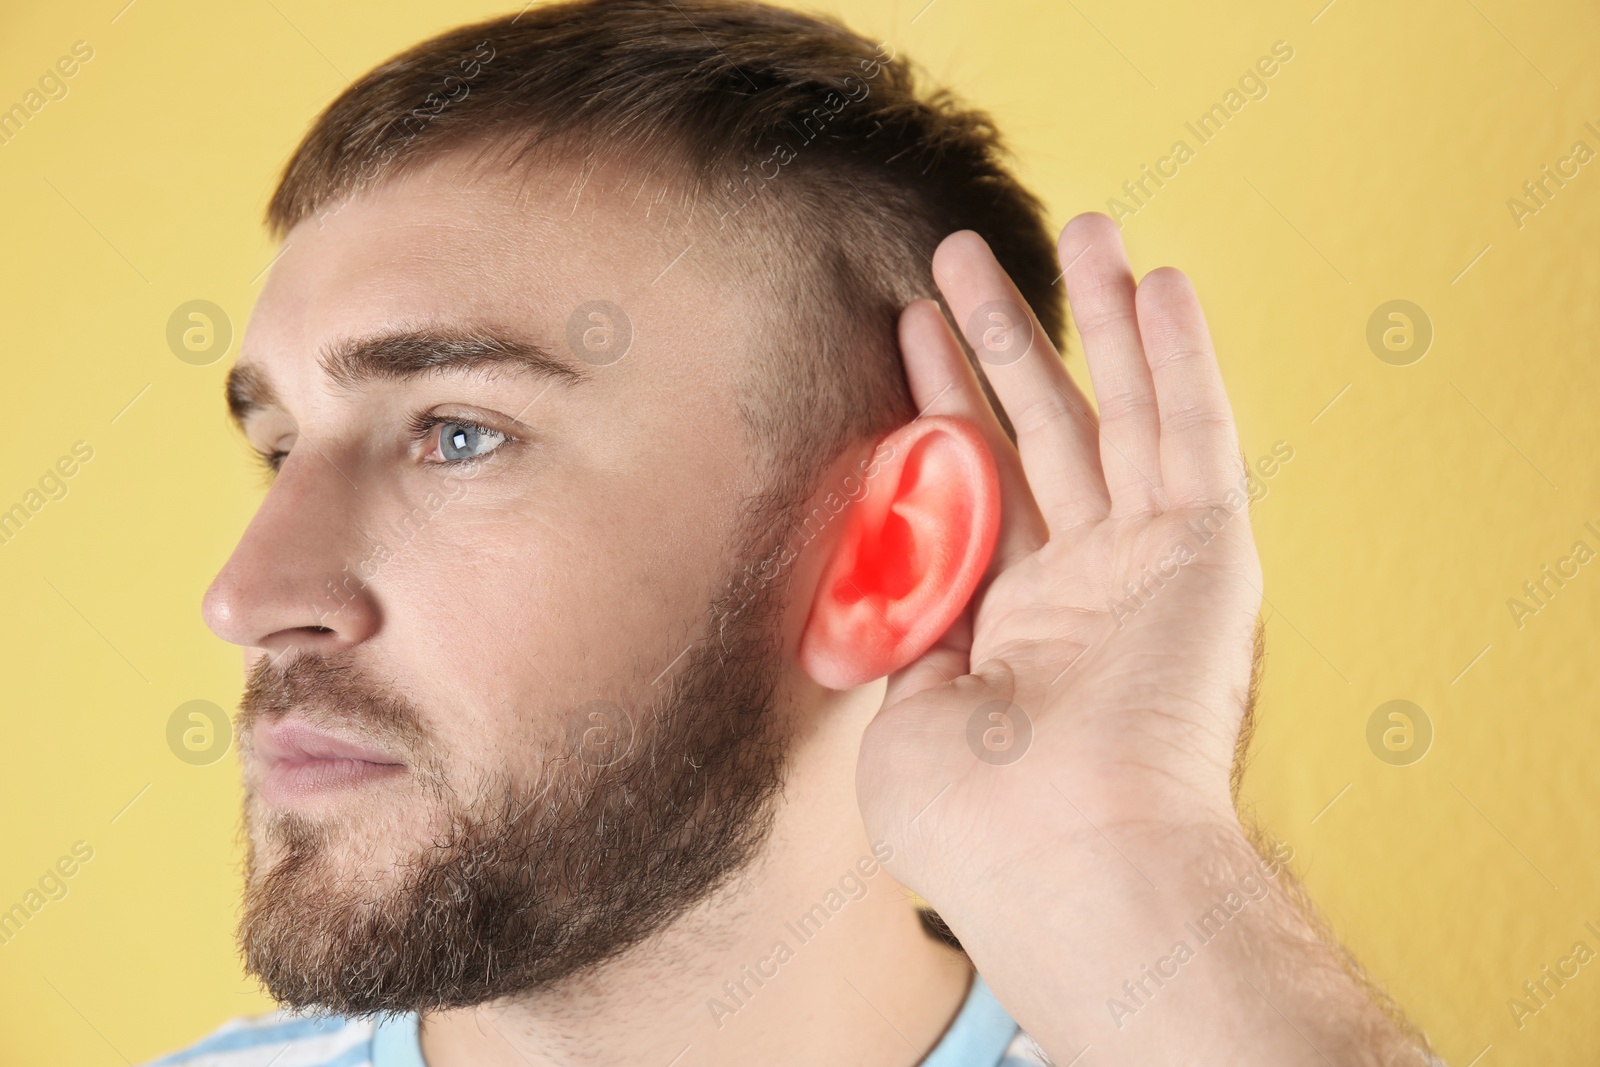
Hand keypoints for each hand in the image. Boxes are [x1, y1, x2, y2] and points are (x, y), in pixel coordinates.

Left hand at [856, 212, 1262, 899]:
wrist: (1067, 863)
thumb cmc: (977, 823)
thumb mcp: (904, 713)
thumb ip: (904, 626)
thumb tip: (885, 572)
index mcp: (1010, 626)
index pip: (974, 484)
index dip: (940, 399)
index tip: (908, 326)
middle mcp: (1083, 588)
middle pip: (1042, 430)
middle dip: (1004, 339)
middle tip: (962, 254)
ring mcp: (1146, 568)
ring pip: (1121, 413)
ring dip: (1098, 320)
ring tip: (1079, 226)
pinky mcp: (1207, 556)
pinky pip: (1192, 436)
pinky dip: (1182, 360)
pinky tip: (1162, 285)